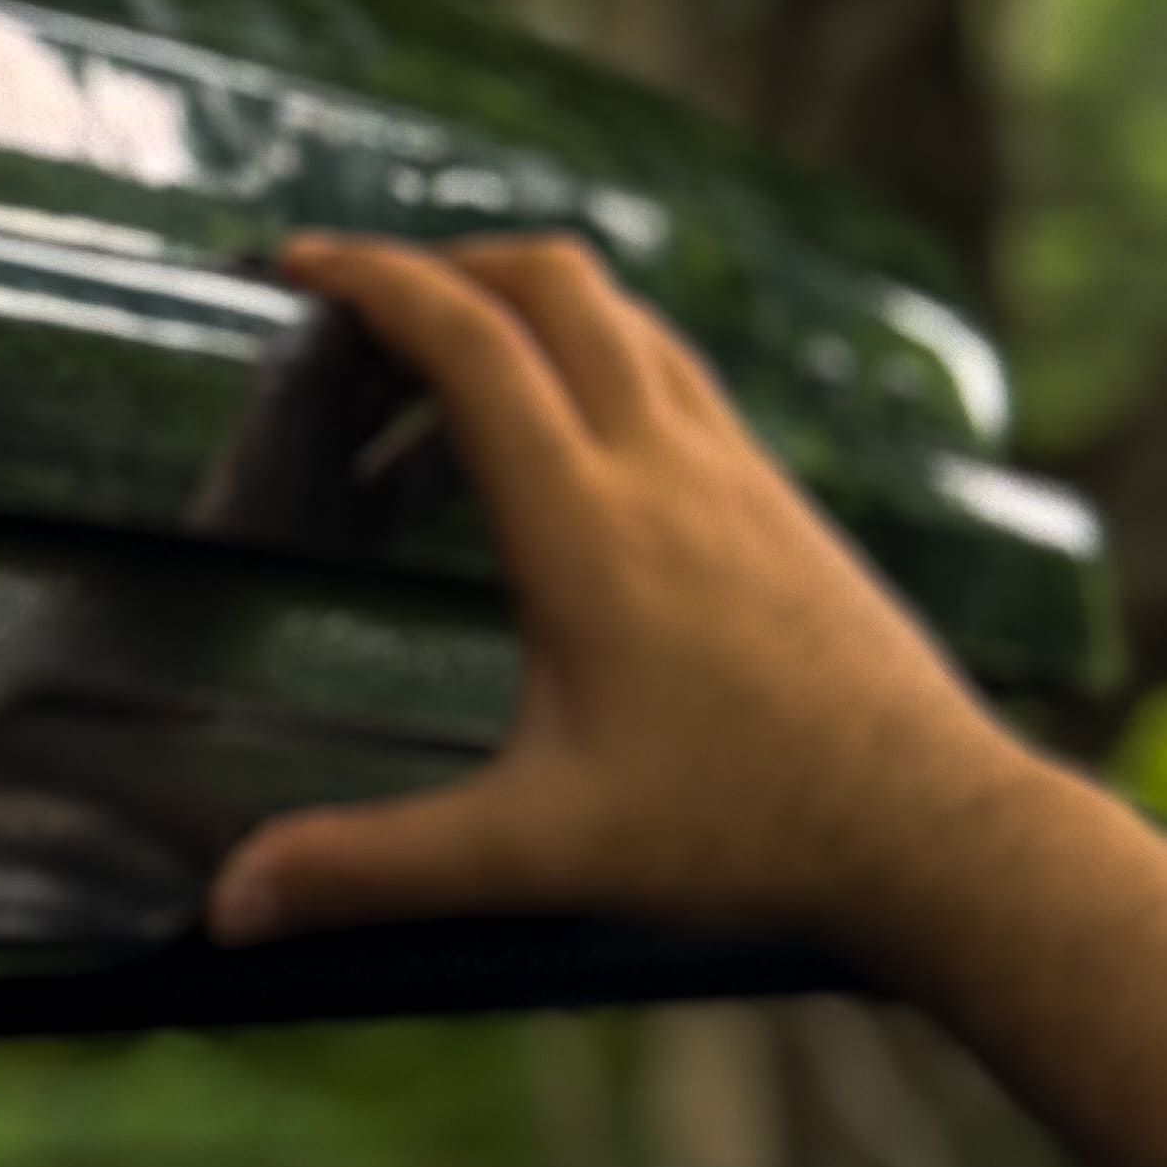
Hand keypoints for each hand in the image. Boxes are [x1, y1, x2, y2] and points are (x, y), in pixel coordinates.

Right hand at [205, 233, 1044, 966]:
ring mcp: (737, 475)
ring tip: (440, 386)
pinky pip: (675, 378)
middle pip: (556, 286)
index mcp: (589, 525)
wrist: (937, 833)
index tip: (297, 262)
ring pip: (625, 321)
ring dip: (525, 311)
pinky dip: (596, 365)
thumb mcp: (538, 849)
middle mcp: (668, 470)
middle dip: (447, 265)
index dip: (376, 282)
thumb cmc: (741, 831)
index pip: (473, 344)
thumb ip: (375, 865)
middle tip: (359, 310)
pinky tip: (562, 457)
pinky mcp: (780, 501)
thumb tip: (229, 904)